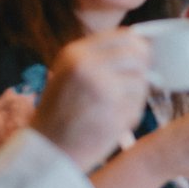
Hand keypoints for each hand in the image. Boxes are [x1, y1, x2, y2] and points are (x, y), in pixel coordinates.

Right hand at [31, 30, 150, 169]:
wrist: (47, 151)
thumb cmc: (59, 114)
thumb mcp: (68, 74)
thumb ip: (97, 58)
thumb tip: (140, 45)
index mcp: (75, 53)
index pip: (124, 36)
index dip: (137, 47)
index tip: (140, 58)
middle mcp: (88, 65)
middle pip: (138, 55)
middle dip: (140, 70)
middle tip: (131, 85)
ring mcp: (103, 87)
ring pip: (141, 80)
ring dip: (136, 95)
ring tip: (116, 108)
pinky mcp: (114, 110)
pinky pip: (138, 104)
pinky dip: (132, 113)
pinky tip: (113, 122)